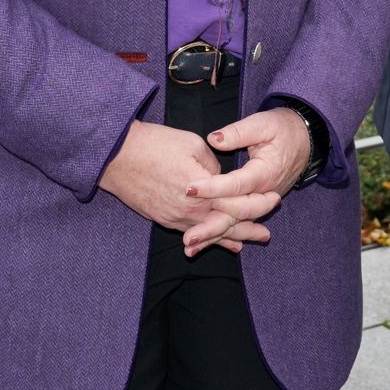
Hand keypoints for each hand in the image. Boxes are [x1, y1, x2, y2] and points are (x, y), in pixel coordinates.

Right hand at [97, 121, 266, 254]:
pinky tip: (214, 241)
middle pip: (227, 225)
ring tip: (246, 244)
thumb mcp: (193, 145)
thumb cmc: (154, 145)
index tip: (274, 200)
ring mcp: (176, 218)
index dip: (258, 203)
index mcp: (203, 191)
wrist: (115, 156)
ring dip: (229, 238)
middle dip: (248, 229)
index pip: (238, 204)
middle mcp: (191, 211)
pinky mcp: (163, 219)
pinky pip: (190, 233)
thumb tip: (220, 177)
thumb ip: (213, 165)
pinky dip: (206, 238)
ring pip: (209, 233)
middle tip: (266, 236)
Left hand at [180, 107, 316, 252]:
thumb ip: (238, 132)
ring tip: (190, 249)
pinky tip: (202, 245)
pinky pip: (238, 222)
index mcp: (264, 172)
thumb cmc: (282, 129)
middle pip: (236, 213)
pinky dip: (220, 235)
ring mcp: (261, 202)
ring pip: (236, 223)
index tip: (189, 188)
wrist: (306, 141)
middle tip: (187, 237)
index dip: (212, 187)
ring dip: (213, 237)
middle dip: (211, 226)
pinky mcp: (256, 205)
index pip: (236, 184)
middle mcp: (264, 192)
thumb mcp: (262, 124)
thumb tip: (214, 139)